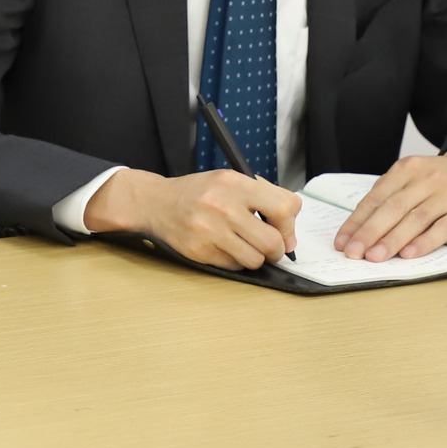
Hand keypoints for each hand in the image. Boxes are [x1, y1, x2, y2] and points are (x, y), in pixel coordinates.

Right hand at [84, 168, 300, 269]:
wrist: (156, 203)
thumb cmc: (199, 193)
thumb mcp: (230, 181)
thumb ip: (264, 197)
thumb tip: (290, 234)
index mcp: (234, 183)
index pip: (283, 208)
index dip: (289, 226)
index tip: (285, 232)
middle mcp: (222, 206)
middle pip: (272, 242)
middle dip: (277, 250)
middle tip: (270, 248)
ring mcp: (209, 230)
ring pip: (255, 260)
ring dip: (256, 258)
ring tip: (245, 247)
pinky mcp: (199, 251)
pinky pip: (234, 266)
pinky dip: (235, 261)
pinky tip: (224, 248)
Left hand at [336, 146, 446, 261]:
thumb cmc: (436, 181)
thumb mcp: (411, 178)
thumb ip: (388, 198)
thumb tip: (358, 229)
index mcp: (406, 169)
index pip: (375, 198)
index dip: (356, 222)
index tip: (342, 242)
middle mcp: (427, 179)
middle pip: (392, 208)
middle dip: (369, 233)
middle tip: (354, 253)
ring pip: (415, 219)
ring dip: (392, 240)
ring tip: (374, 257)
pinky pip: (443, 228)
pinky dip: (424, 242)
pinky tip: (408, 254)